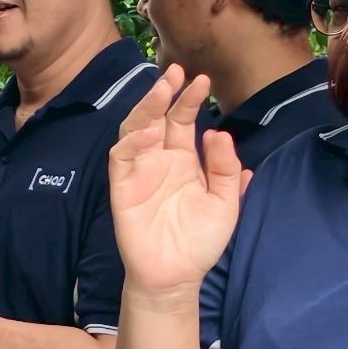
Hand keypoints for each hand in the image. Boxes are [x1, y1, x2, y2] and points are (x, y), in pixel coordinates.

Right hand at [108, 66, 246, 301]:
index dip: (189, 99)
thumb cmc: (200, 240)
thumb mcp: (225, 203)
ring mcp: (139, 171)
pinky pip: (122, 158)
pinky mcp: (122, 187)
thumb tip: (219, 134)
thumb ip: (225, 170)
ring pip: (135, 130)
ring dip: (145, 109)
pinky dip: (132, 143)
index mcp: (184, 159)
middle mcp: (160, 159)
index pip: (183, 120)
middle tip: (175, 72)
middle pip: (157, 117)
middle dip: (164, 94)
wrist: (178, 275)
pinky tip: (148, 133)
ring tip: (161, 91)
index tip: (202, 80)